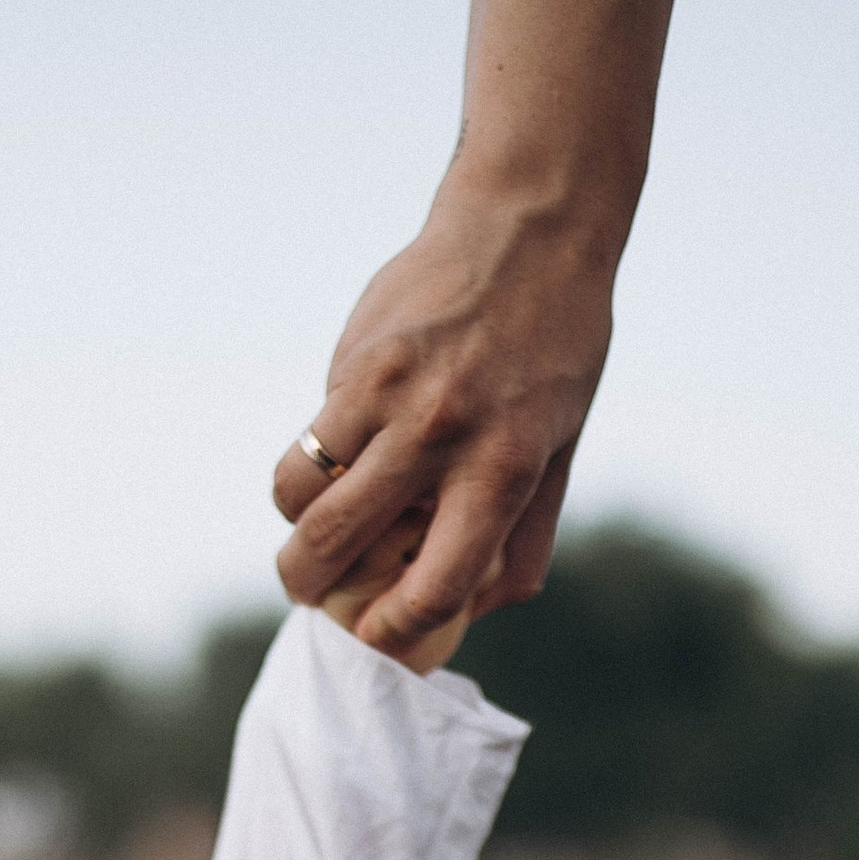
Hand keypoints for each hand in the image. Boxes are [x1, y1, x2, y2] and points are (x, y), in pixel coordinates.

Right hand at [272, 178, 618, 654]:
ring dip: (295, 531)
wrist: (531, 227)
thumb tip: (475, 611)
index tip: (377, 632)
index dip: (394, 630)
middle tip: (311, 592)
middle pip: (337, 545)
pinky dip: (308, 467)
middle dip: (309, 588)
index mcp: (503, 469)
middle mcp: (442, 435)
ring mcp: (390, 395)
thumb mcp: (562, 447)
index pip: (434, 586)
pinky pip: (304, 441)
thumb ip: (523, 536)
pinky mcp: (355, 361)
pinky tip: (337, 457)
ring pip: (300, 497)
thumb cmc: (554, 348)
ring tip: (314, 531)